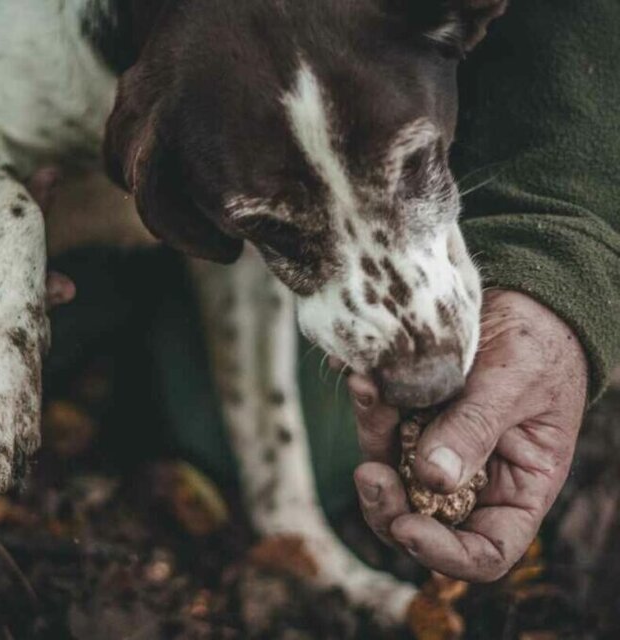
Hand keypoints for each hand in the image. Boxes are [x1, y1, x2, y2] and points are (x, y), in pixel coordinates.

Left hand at [350, 290, 587, 580]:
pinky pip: (381, 424)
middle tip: (368, 473)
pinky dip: (369, 405)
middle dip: (387, 504)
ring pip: (390, 471)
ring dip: (372, 439)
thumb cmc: (539, 347)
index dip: (445, 554)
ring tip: (366, 391)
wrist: (522, 300)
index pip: (484, 551)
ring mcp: (435, 449)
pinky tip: (361, 376)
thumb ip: (475, 430)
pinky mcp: (409, 418)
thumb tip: (431, 479)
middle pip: (420, 519)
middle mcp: (471, 479)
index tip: (408, 528)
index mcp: (516, 490)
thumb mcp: (515, 385)